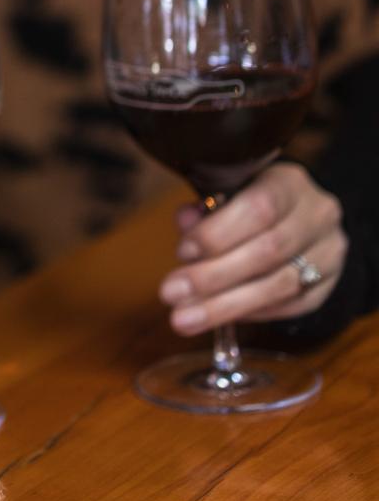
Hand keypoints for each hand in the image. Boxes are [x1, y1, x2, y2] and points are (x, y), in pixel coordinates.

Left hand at [158, 161, 346, 332]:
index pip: (260, 207)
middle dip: (213, 277)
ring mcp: (329, 253)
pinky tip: (220, 317)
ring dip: (226, 306)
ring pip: (279, 286)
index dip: (218, 233)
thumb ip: (205, 208)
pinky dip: (251, 313)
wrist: (293, 217)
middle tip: (172, 293)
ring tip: (185, 319)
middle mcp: (318, 216)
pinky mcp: (328, 285)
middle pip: (268, 251)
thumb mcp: (225, 191)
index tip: (182, 252)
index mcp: (289, 182)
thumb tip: (186, 224)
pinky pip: (289, 306)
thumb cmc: (246, 201)